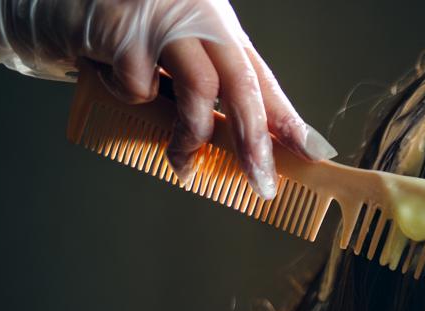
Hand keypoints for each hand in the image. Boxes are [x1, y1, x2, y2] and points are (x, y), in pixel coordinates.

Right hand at [0, 0, 336, 197]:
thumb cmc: (127, 27)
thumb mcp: (178, 49)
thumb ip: (210, 82)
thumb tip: (250, 141)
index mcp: (217, 22)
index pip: (260, 75)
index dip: (286, 116)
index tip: (312, 151)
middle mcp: (198, 16)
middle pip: (240, 84)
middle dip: (254, 140)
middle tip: (262, 180)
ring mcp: (162, 21)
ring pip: (197, 92)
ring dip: (191, 138)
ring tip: (183, 162)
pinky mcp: (123, 33)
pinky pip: (139, 88)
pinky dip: (129, 96)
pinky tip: (113, 76)